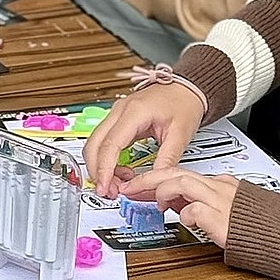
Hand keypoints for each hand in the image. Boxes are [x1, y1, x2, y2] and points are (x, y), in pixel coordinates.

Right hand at [83, 83, 204, 197]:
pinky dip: (106, 159)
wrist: (186, 88)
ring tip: (118, 184)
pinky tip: (121, 171)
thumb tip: (156, 180)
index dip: (104, 170)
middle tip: (109, 191)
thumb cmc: (184, 103)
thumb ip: (167, 159)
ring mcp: (116, 114)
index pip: (109, 145)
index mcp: (134, 112)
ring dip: (101, 166)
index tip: (105, 187)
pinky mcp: (118, 120)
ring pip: (95, 144)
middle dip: (97, 171)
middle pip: (94, 144)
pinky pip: (103, 142)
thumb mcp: (180, 134)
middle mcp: (120, 111)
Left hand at [119, 169, 240, 246]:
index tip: (140, 186)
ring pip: (183, 183)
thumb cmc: (257, 226)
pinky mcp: (222, 219)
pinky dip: (185, 213)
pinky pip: (195, 210)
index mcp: (220, 185)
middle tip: (131, 188)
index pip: (181, 174)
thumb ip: (201, 203)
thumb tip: (176, 204)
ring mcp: (221, 202)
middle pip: (177, 174)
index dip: (156, 179)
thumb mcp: (224, 209)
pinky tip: (185, 219)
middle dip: (149, 179)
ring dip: (163, 191)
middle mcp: (219, 189)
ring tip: (155, 202)